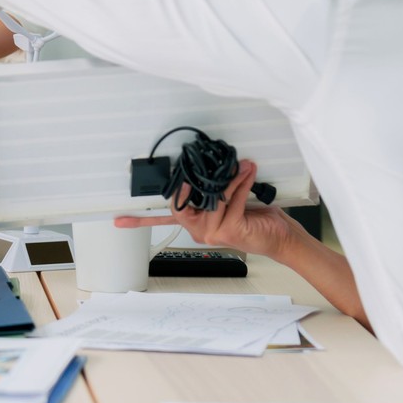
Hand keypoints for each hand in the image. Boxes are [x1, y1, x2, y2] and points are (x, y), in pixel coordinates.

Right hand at [112, 161, 298, 260]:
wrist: (282, 238)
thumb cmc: (258, 219)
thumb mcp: (230, 203)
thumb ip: (216, 190)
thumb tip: (209, 168)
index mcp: (196, 226)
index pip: (166, 217)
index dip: (142, 218)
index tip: (120, 219)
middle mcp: (200, 232)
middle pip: (180, 207)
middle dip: (184, 186)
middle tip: (189, 167)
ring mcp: (213, 233)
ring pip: (211, 198)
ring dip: (227, 178)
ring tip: (239, 164)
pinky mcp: (229, 229)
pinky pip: (230, 199)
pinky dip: (240, 182)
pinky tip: (248, 171)